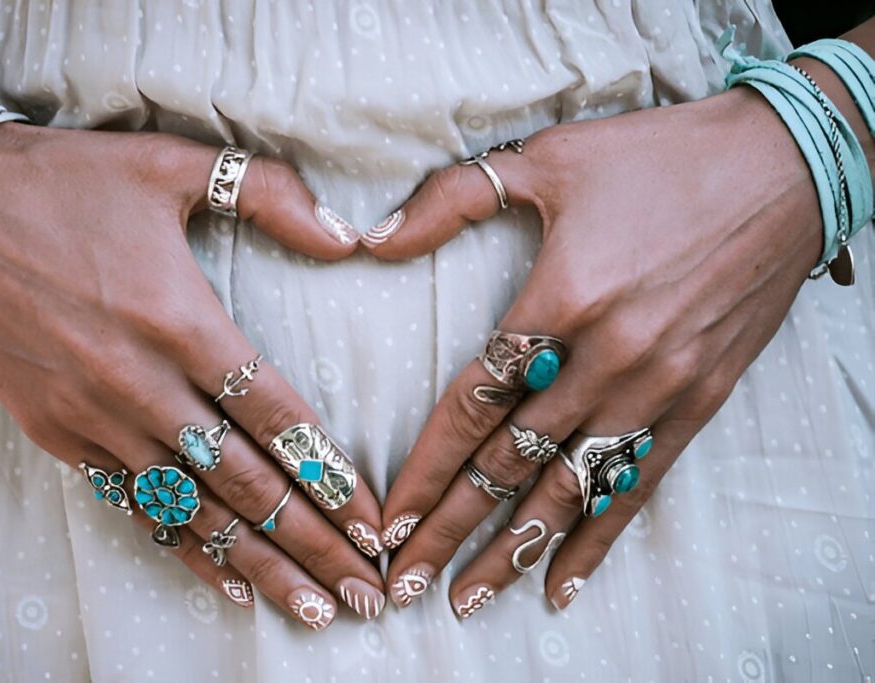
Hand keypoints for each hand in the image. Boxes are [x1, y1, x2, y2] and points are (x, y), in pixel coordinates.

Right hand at [0, 121, 384, 628]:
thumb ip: (268, 194)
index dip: (330, 474)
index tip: (372, 520)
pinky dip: (184, 547)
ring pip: (195, 509)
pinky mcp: (59, 435)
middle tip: (366, 593)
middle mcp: (143, 384)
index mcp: (180, 320)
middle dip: (314, 543)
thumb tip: (346, 236)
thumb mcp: (171, 163)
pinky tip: (226, 584)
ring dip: (260, 563)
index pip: (275, 416)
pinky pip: (135, 504)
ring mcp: (97, 418)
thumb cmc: (64, 182)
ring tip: (313, 609)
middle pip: (247, 482)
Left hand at [368, 87, 821, 614]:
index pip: (472, 404)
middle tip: (405, 583)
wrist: (788, 166)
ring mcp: (659, 386)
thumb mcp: (549, 157)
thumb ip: (453, 199)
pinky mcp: (701, 400)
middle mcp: (608, 357)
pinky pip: (639, 484)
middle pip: (509, 462)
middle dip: (450, 529)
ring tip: (468, 599)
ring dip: (514, 550)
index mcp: (562, 299)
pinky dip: (599, 537)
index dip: (424, 467)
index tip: (388, 517)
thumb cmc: (661, 157)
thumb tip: (374, 238)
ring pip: (569, 488)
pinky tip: (564, 583)